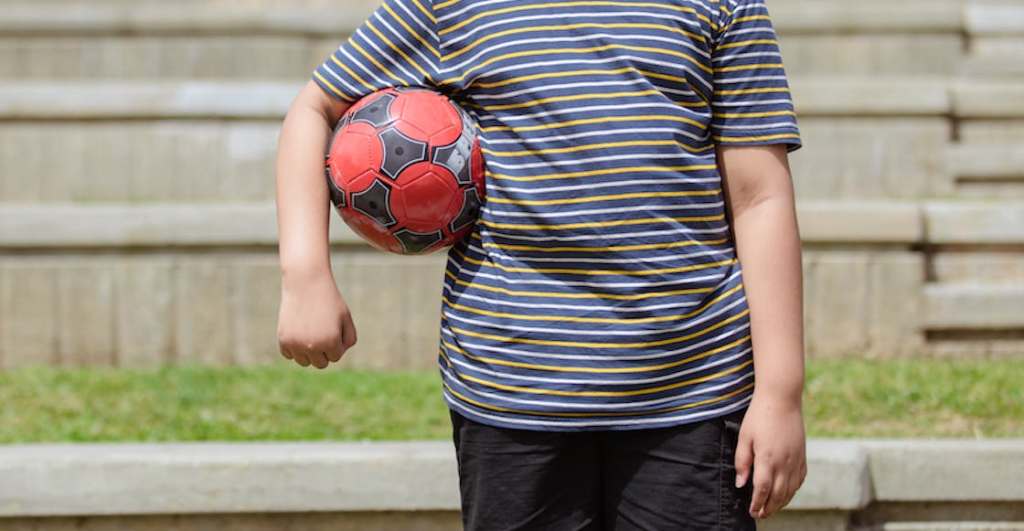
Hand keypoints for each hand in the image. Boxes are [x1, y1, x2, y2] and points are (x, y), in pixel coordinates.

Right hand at [276, 269, 356, 368]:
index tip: (332, 325)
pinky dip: (294, 348)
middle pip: (320, 363)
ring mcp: (296, 345)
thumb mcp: (345, 318)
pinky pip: (289, 355)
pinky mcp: (283, 340)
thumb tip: (336, 355)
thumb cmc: (329, 300)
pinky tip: (298, 331)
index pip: (335, 356)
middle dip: (323, 351)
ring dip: (308, 352)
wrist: (305, 283)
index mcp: (331, 342)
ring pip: (304, 362)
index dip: (336, 342)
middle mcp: (312, 347)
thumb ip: (349, 339)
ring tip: (310, 331)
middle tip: (321, 329)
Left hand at [735, 391, 806, 518]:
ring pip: (790, 490)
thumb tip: (740, 484)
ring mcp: (796, 460)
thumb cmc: (759, 416)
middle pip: (778, 494)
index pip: (762, 489)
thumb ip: (742, 461)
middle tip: (760, 515)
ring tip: (771, 509)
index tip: (751, 511)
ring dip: (781, 503)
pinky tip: (785, 493)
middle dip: (769, 508)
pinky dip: (792, 491)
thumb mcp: (744, 437)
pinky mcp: (802, 455)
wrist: (782, 399)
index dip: (757, 503)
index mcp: (768, 458)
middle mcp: (785, 463)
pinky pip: (799, 480)